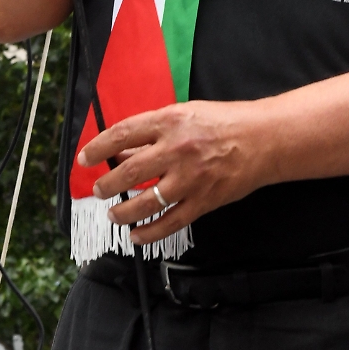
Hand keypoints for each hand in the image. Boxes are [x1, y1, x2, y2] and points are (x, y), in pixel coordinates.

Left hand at [78, 100, 266, 245]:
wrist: (263, 140)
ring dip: (122, 211)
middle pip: (129, 172)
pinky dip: (150, 232)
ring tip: (112, 214)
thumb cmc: (224, 123)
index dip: (98, 148)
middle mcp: (177, 149)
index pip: (122, 134)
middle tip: (98, 191)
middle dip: (107, 184)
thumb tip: (122, 152)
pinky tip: (137, 235)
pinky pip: (170, 222)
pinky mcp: (203, 201)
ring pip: (146, 201)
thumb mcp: (185, 115)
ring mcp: (190, 178)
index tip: (85, 158)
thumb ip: (152, 133)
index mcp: (170, 122)